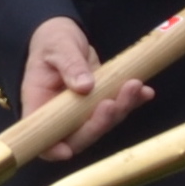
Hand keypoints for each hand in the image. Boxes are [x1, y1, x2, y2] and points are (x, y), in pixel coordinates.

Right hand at [18, 15, 136, 159]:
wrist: (65, 34)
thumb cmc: (52, 41)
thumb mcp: (58, 47)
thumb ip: (69, 66)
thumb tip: (85, 87)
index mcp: (39, 103)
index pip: (41, 136)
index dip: (53, 149)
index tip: (67, 151)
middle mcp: (60, 114)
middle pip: (78, 135)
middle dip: (99, 124)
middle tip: (113, 102)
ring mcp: (82, 111)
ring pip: (103, 122)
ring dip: (121, 109)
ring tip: (134, 86)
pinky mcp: (100, 101)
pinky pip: (118, 107)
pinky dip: (133, 101)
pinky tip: (145, 92)